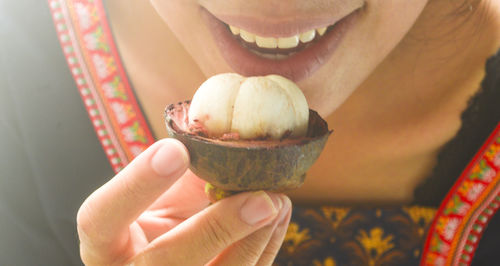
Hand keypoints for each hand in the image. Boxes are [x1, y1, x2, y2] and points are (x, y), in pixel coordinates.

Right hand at [77, 139, 291, 264]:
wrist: (158, 256)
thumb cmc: (153, 224)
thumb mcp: (154, 199)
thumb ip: (178, 178)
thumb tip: (224, 147)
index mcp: (102, 246)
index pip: (100, 219)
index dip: (136, 185)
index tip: (176, 149)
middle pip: (165, 262)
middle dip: (217, 229)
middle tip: (260, 198)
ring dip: (253, 241)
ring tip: (277, 201)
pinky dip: (264, 248)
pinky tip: (277, 219)